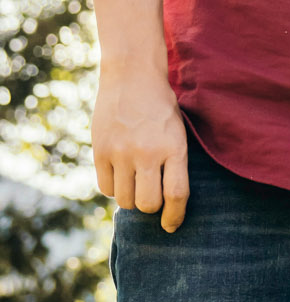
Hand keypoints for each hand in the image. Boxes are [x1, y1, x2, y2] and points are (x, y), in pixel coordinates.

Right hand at [92, 66, 190, 232]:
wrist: (132, 76)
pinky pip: (105, 188)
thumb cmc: (160, 107)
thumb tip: (167, 204)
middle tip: (151, 197)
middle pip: (148, 204)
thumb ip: (174, 163)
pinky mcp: (100, 150)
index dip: (175, 216)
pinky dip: (113, 189)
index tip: (171, 225)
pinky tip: (119, 176)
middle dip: (151, 208)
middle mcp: (147, 152)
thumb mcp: (178, 132)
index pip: (176, 195)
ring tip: (135, 183)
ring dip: (131, 198)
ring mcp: (121, 152)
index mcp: (174, 148)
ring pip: (125, 200)